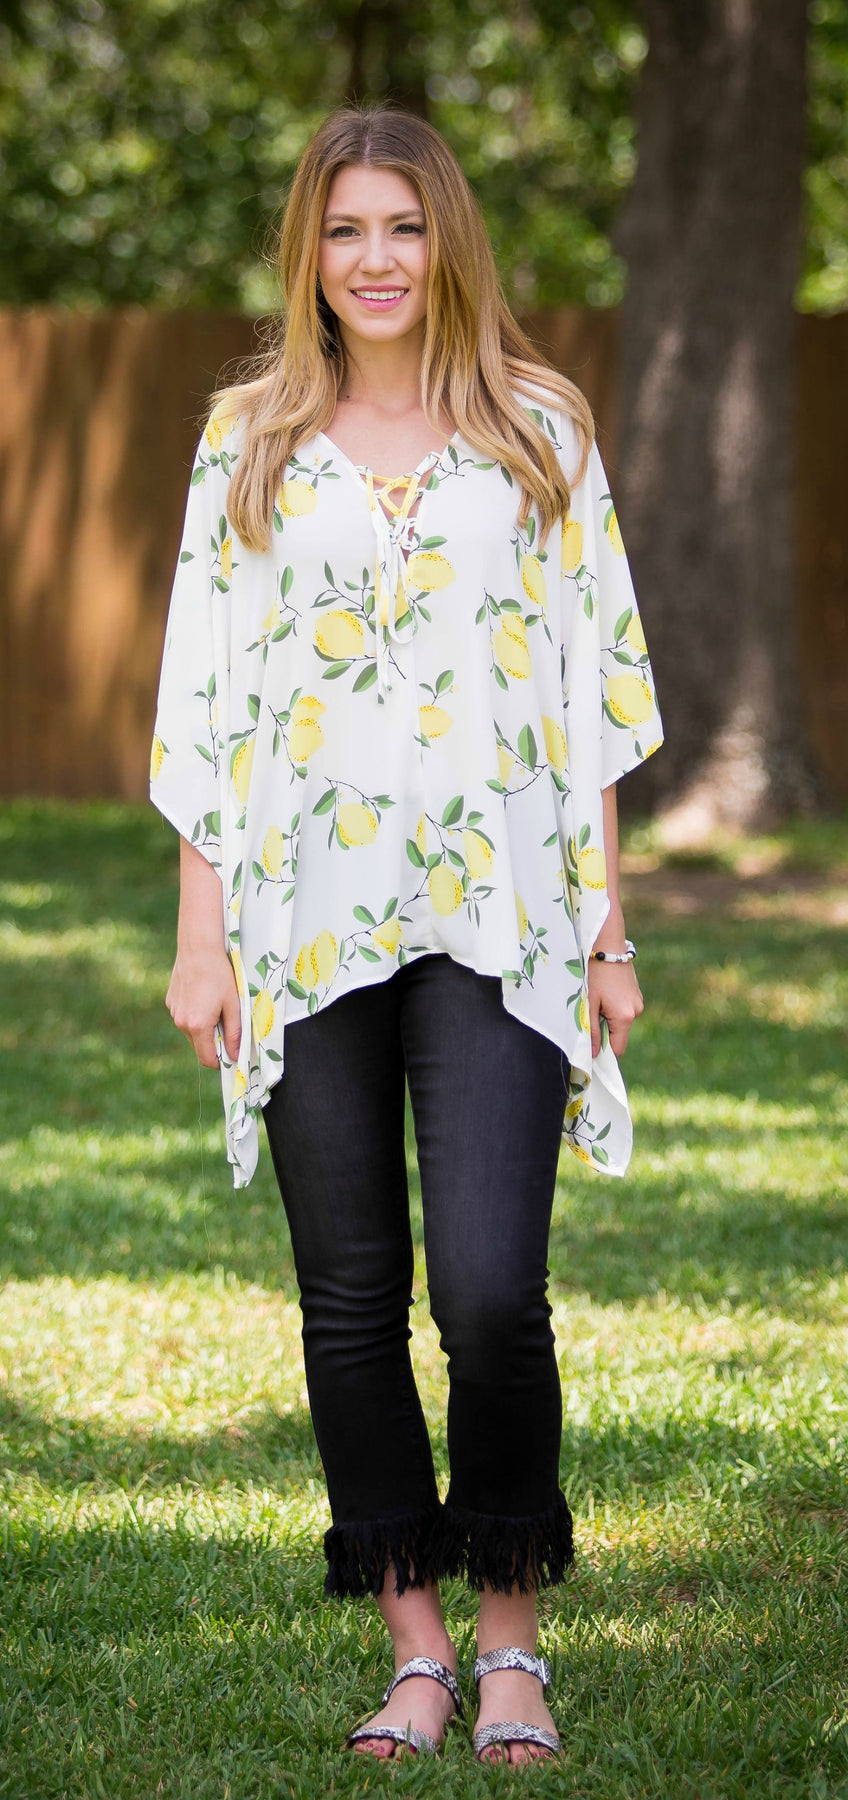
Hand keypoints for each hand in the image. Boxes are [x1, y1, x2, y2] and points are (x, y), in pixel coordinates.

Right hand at [166, 946, 241, 1067]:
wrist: (198, 947)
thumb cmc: (219, 974)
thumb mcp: (234, 1004)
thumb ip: (235, 1033)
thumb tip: (236, 1056)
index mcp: (197, 1026)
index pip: (207, 1059)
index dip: (222, 1061)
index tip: (233, 1055)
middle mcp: (181, 1023)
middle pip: (199, 1046)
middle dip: (214, 1042)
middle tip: (228, 1021)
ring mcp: (173, 1012)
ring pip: (192, 1031)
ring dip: (204, 1027)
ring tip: (215, 1004)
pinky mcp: (170, 1002)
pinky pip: (185, 1017)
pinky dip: (195, 1014)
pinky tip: (203, 995)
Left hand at [587, 957, 643, 1058]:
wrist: (607, 948)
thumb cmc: (595, 975)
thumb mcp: (590, 1004)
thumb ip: (592, 1031)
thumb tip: (593, 1054)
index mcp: (624, 1017)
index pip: (618, 1049)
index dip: (604, 1050)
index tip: (592, 1042)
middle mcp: (636, 1012)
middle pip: (620, 1035)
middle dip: (605, 1030)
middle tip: (592, 1012)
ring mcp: (638, 1002)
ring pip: (622, 1022)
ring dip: (609, 1018)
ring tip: (599, 998)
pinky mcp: (637, 995)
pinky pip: (625, 1010)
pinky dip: (615, 1008)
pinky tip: (606, 992)